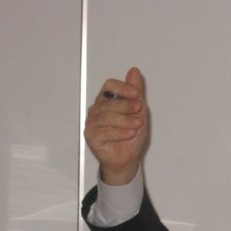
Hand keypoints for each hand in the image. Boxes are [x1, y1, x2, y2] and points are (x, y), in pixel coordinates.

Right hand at [84, 67, 148, 184]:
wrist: (128, 158)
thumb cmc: (131, 135)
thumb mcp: (139, 112)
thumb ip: (136, 92)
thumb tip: (134, 71)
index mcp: (108, 100)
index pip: (109, 86)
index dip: (122, 88)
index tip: (136, 94)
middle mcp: (98, 110)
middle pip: (108, 101)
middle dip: (127, 105)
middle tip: (139, 109)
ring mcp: (93, 123)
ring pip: (106, 117)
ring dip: (125, 120)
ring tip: (137, 124)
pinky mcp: (91, 136)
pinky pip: (103, 132)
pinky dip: (119, 132)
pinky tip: (130, 134)